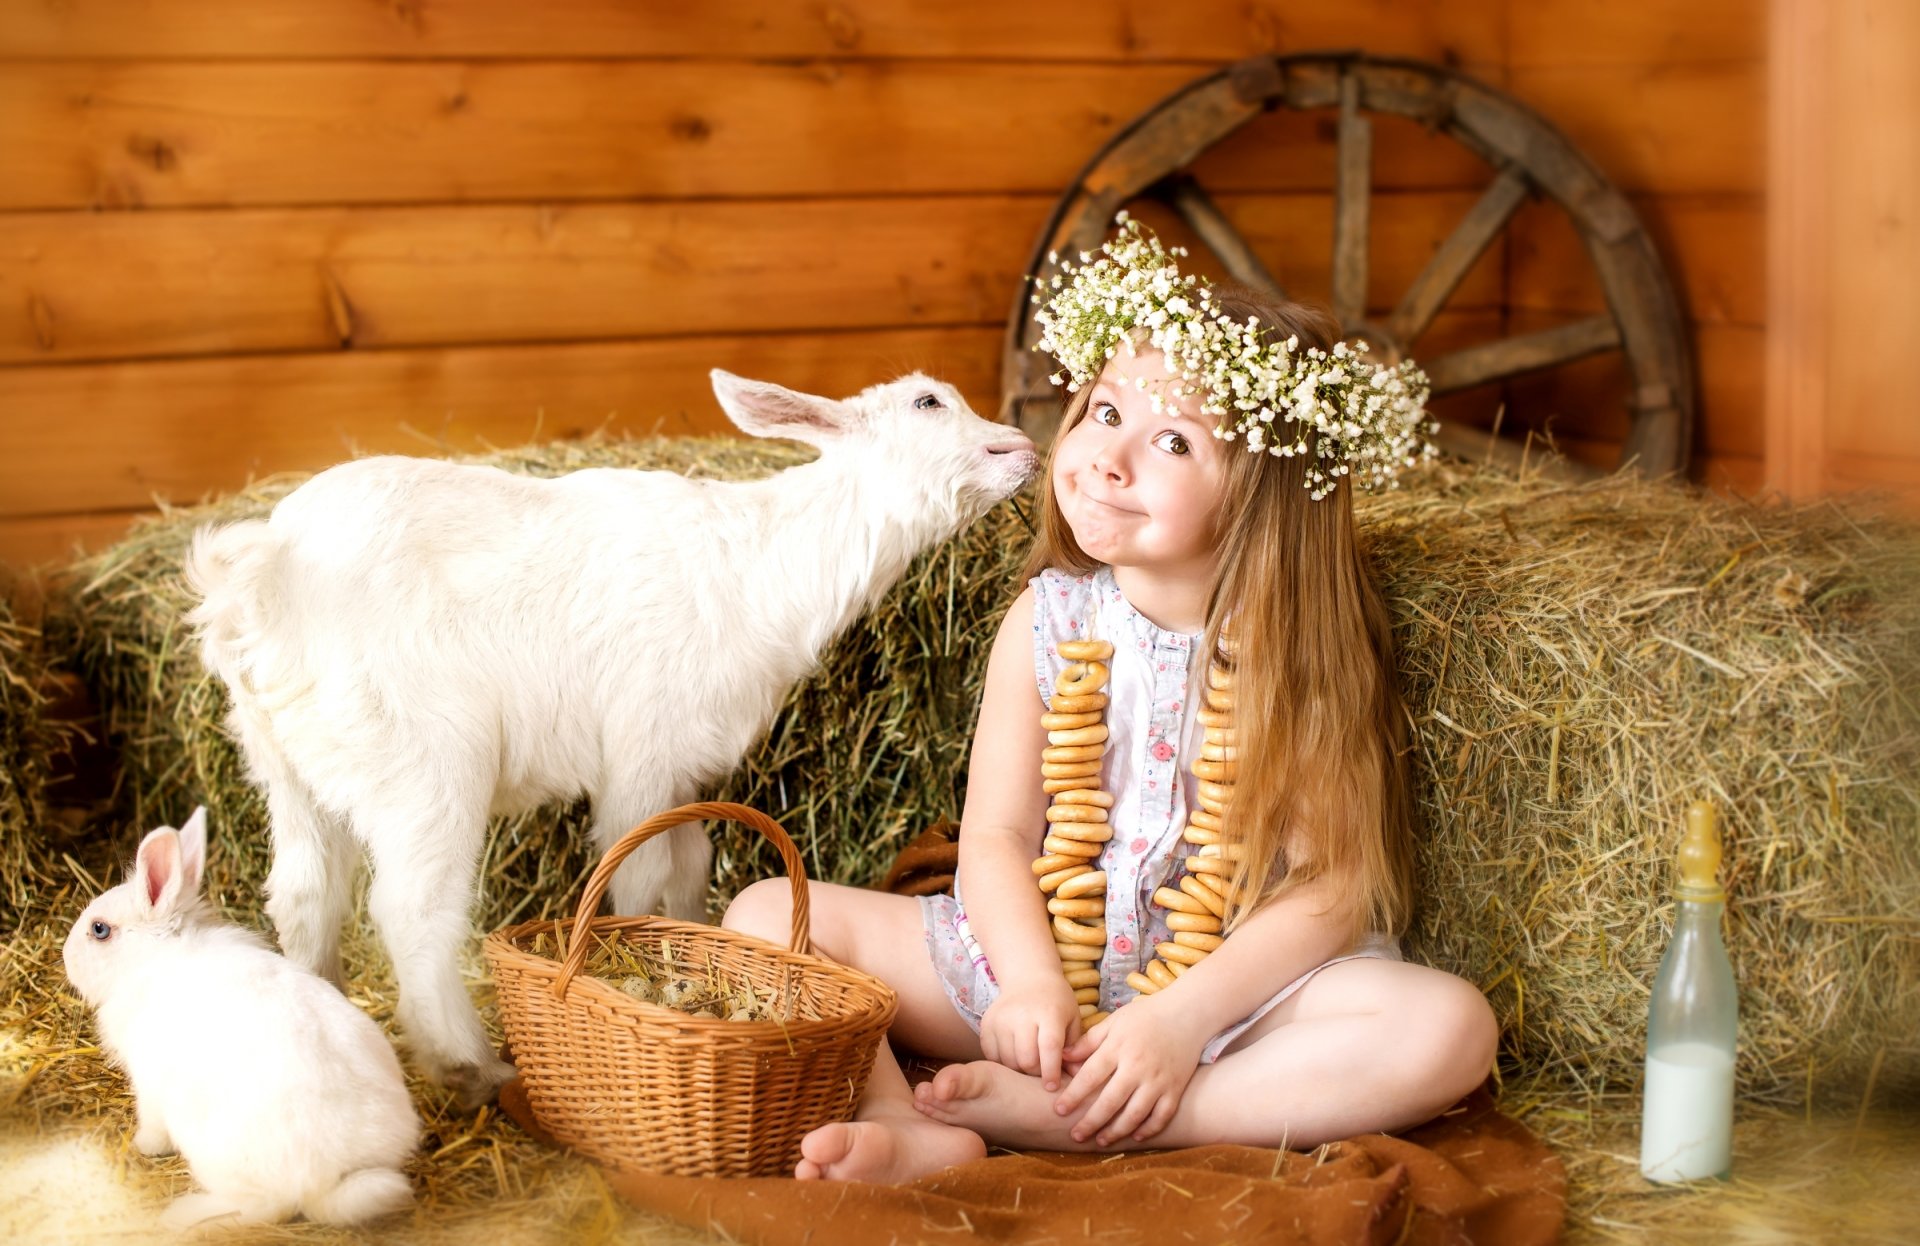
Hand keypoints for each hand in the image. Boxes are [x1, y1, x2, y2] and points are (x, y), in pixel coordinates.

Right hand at [979, 977, 1081, 1090]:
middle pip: (1025, 1058)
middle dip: (1035, 1073)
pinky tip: (1014, 1058)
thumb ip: (1076, 1048)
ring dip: (1019, 1070)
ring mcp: (1001, 1018)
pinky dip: (1002, 1063)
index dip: (1051, 1071)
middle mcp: (1022, 1014)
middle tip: (1042, 1074)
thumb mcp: (1073, 1019)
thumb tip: (1078, 1076)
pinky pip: (991, 1055)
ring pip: (1007, 1060)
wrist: (1029, 977)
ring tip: (1030, 1066)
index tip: (1052, 1086)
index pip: (1049, 1047)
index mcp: (1049, 1012)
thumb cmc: (1056, 1003)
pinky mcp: (987, 1023)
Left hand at [1055, 992, 1207, 1145]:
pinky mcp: (1175, 1089)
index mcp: (1119, 1047)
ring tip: (1100, 1141)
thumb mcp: (1114, 1021)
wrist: (1187, 1014)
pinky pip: (1161, 1116)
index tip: (1059, 1109)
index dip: (1074, 1095)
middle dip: (1090, 1121)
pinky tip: (1135, 1136)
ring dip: (1116, 1131)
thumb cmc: (1146, 1016)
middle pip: (1110, 1101)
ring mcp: (1158, 1080)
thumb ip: (1089, 1041)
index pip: (1091, 1076)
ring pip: (1135, 1114)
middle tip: (1075, 1135)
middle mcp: (1138, 1066)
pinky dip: (1149, 1129)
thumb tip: (1062, 1057)